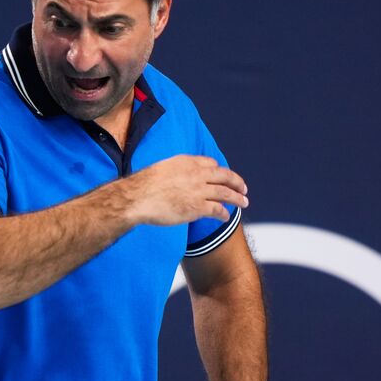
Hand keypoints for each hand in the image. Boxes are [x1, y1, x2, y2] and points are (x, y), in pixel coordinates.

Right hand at [121, 155, 247, 226]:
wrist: (137, 197)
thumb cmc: (142, 186)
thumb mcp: (161, 170)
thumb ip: (174, 172)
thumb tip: (173, 180)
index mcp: (187, 162)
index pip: (210, 164)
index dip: (218, 171)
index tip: (221, 177)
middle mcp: (196, 174)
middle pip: (224, 175)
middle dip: (236, 182)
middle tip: (243, 188)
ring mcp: (198, 190)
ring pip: (226, 193)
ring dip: (237, 198)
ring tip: (244, 203)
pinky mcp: (197, 207)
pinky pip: (217, 210)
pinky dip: (224, 214)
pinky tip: (226, 217)